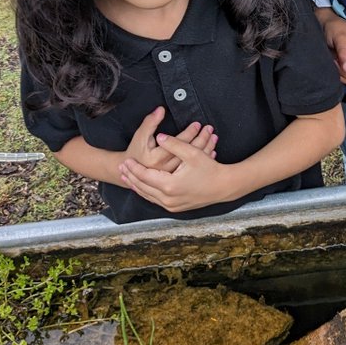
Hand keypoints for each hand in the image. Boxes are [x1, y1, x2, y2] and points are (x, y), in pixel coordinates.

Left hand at [119, 136, 237, 213]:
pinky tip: (143, 187)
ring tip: (127, 177)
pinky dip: (147, 193)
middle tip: (121, 169)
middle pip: (142, 188)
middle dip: (131, 178)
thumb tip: (160, 137)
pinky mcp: (175, 207)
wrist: (224, 187)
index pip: (144, 176)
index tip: (125, 161)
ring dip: (137, 186)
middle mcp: (168, 199)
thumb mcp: (193, 153)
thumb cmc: (210, 169)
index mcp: (170, 185)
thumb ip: (174, 144)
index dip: (133, 168)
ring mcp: (171, 205)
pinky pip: (155, 200)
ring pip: (147, 196)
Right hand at [124, 107, 216, 172]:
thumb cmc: (137, 152)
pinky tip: (211, 150)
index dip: (189, 132)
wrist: (132, 172)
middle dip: (202, 139)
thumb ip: (150, 122)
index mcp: (156, 159)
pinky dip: (204, 158)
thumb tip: (160, 109)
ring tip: (213, 136)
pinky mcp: (177, 180)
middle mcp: (165, 170)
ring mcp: (172, 177)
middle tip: (209, 129)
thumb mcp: (140, 136)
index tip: (197, 124)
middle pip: (188, 153)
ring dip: (206, 147)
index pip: (178, 144)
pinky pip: (194, 169)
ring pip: (193, 162)